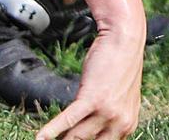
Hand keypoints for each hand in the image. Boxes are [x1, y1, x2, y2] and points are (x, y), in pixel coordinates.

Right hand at [36, 25, 142, 139]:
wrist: (125, 38)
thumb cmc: (122, 64)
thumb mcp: (122, 98)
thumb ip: (111, 117)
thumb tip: (91, 131)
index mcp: (128, 125)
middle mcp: (120, 123)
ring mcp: (106, 112)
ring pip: (76, 137)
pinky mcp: (92, 98)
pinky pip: (68, 120)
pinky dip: (51, 130)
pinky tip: (40, 138)